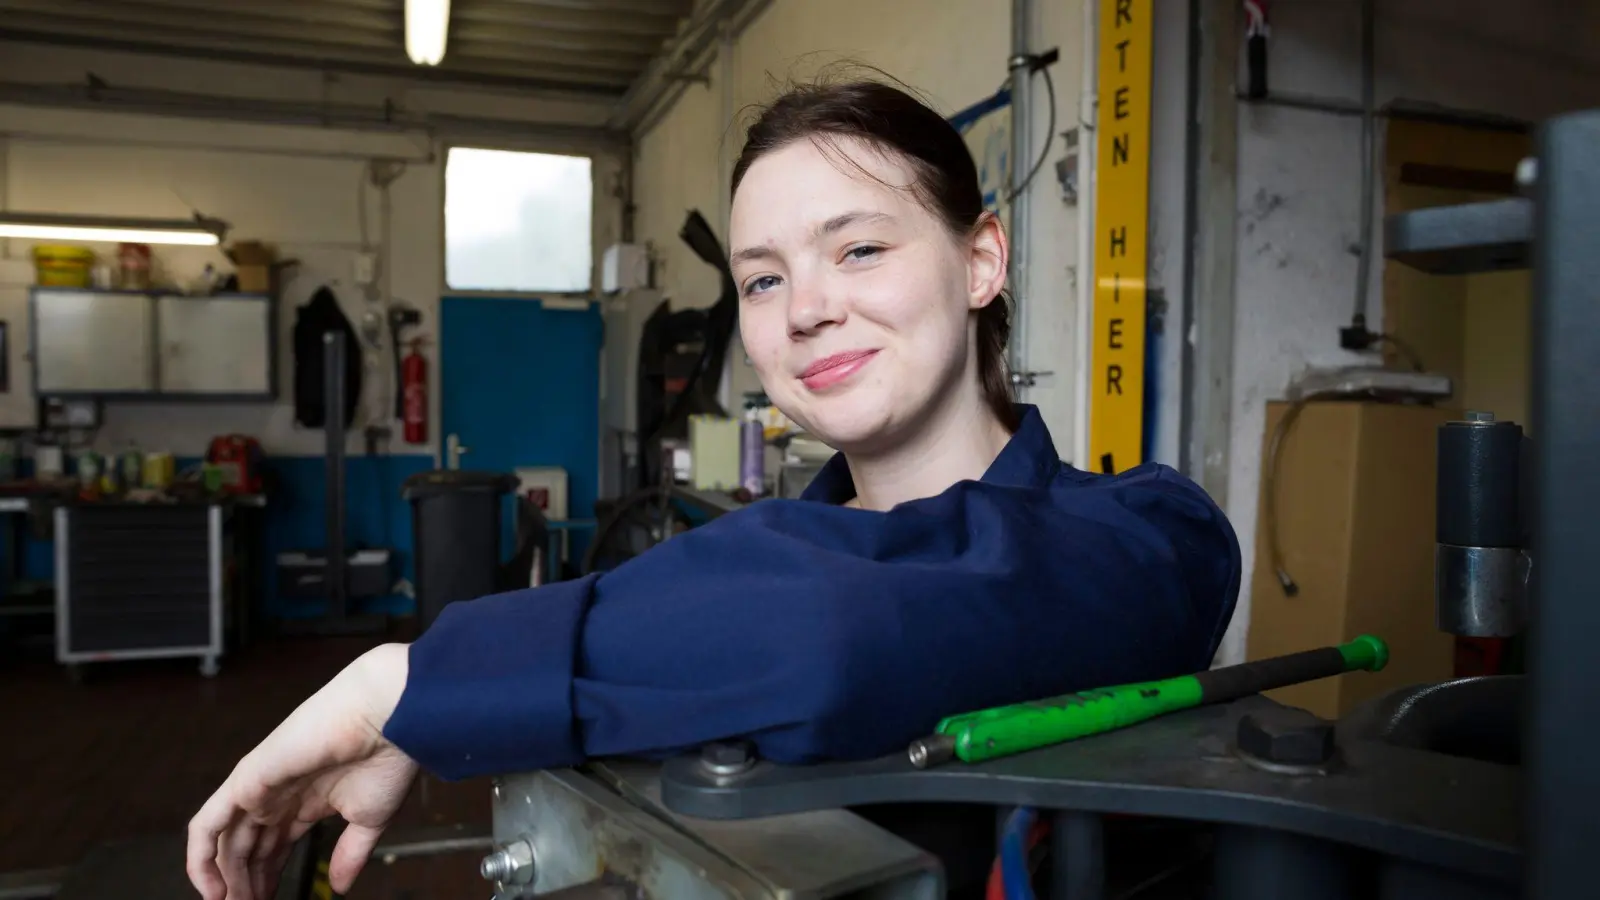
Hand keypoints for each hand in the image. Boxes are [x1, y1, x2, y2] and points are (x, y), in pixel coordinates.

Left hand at [186, 643, 416, 899]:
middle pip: (248, 850)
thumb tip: (341, 887)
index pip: (274, 848)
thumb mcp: (369, 820)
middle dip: (247, 885)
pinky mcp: (245, 780)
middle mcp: (279, 795)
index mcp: (308, 801)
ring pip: (226, 843)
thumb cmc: (386, 757)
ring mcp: (259, 787)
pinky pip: (207, 825)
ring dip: (226, 880)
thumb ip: (350, 853)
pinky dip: (200, 859)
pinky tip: (211, 890)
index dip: (268, 880)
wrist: (386, 717)